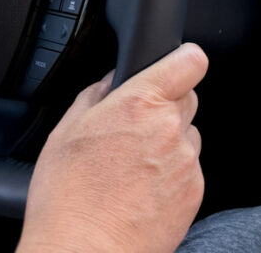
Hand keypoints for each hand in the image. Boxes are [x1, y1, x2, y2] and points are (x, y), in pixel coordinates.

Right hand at [17, 43, 208, 252]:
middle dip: (166, 108)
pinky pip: (190, 170)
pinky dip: (172, 175)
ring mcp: (186, 161)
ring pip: (188, 136)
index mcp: (140, 104)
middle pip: (187, 99)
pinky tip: (142, 192)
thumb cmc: (68, 198)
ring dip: (170, 143)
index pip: (189, 61)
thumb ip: (96, 94)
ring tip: (133, 170)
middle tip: (134, 132)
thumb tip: (113, 80)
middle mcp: (170, 128)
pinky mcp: (194, 191)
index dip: (184, 60)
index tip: (178, 65)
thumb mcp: (65, 132)